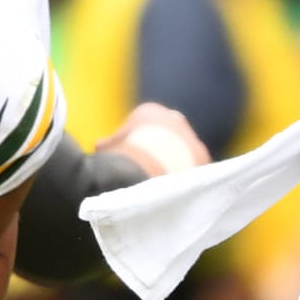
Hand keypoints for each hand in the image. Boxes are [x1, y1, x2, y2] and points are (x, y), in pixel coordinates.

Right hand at [95, 102, 211, 176]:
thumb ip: (107, 145)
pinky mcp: (201, 154)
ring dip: (175, 161)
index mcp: (150, 112)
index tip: (132, 155)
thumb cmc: (123, 153)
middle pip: (166, 133)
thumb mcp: (108, 147)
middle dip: (159, 148)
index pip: (144, 124)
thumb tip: (98, 146)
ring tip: (161, 181)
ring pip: (182, 149)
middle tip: (149, 168)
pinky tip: (175, 188)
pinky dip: (186, 173)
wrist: (151, 162)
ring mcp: (190, 135)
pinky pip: (194, 164)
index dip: (136, 141)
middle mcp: (173, 118)